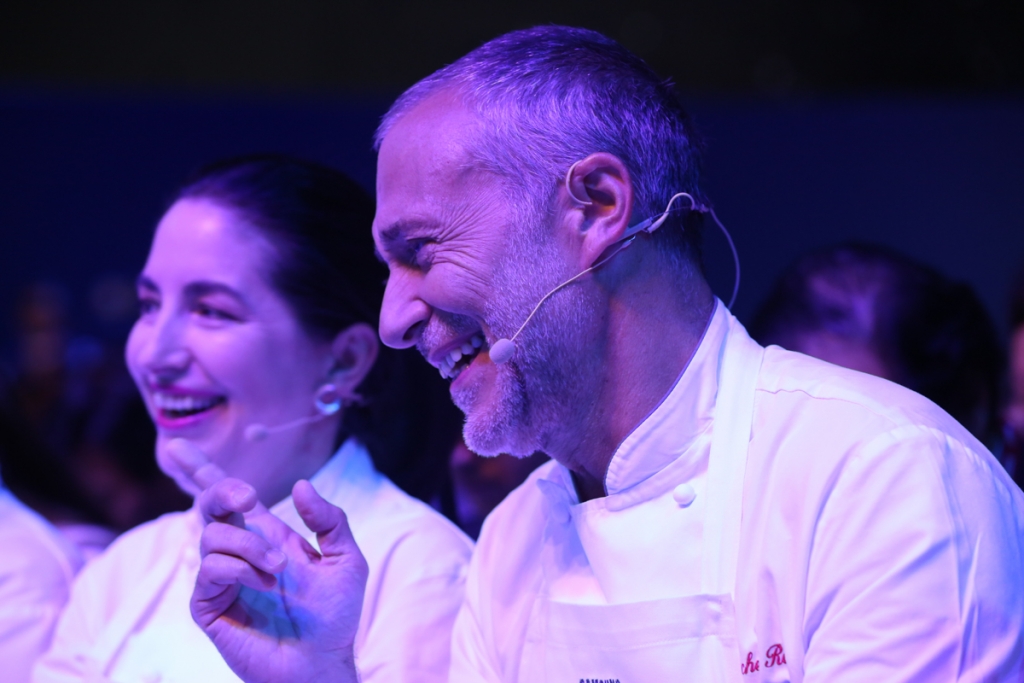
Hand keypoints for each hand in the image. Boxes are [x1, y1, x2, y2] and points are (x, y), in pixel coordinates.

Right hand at [166, 439, 368, 682]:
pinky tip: (262, 585)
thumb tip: (299, 485)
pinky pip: (209, 569)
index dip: (201, 471)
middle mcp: (238, 553)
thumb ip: (330, 520)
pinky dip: (238, 569)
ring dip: (248, 545)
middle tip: (249, 497)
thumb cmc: (335, 616)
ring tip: (277, 570)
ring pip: (212, 536)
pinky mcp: (209, 606)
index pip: (228, 499)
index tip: (179, 448)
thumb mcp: (346, 561)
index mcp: (266, 536)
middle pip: (208, 506)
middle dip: (220, 489)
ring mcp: (221, 579)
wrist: (322, 662)